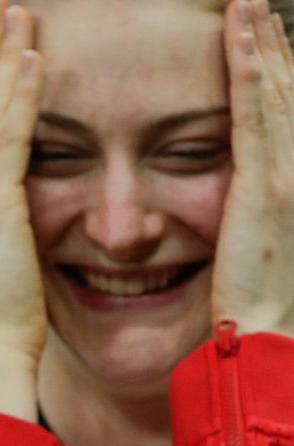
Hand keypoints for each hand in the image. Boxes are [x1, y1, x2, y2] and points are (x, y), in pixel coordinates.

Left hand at [212, 0, 293, 336]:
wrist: (259, 335)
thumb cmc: (249, 301)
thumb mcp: (249, 240)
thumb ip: (244, 209)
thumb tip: (234, 200)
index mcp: (292, 182)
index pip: (285, 111)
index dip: (277, 69)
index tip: (262, 34)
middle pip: (287, 89)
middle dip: (272, 42)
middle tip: (251, 2)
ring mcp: (287, 174)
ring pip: (275, 91)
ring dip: (260, 41)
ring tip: (244, 3)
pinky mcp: (265, 185)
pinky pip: (253, 115)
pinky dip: (248, 72)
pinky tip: (238, 37)